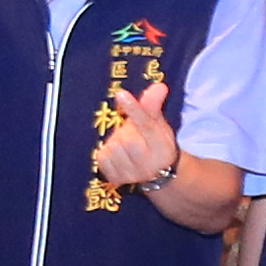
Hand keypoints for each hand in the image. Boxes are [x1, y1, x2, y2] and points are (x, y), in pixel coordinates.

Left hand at [99, 74, 180, 191]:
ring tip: (127, 147)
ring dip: (117, 143)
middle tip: (133, 134)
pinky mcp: (116, 179)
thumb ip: (153, 106)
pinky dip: (108, 153)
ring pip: (113, 147)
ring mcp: (132, 174)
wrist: (155, 175)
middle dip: (127, 132)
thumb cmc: (156, 144)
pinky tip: (118, 156)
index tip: (121, 94)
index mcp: (162, 148)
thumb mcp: (159, 125)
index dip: (134, 109)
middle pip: (126, 138)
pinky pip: (103, 157)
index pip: (147, 125)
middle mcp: (149, 165)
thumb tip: (159, 86)